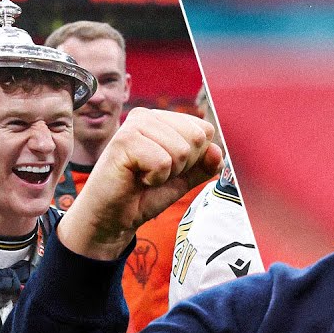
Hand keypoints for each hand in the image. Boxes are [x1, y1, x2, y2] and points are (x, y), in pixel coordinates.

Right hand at [59, 108, 221, 259]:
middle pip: (197, 137)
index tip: (170, 168)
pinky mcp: (124, 140)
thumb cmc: (145, 194)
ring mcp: (134, 125)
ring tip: (145, 176)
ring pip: (181, 150)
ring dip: (168, 173)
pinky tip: (137, 178)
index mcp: (164, 120)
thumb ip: (204, 165)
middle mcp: (149, 116)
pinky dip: (155, 178)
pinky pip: (163, 162)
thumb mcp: (184, 179)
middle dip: (183, 166)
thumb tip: (218, 151)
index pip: (205, 130)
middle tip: (156, 173)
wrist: (115, 216)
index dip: (196, 158)